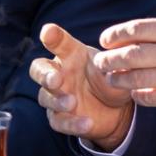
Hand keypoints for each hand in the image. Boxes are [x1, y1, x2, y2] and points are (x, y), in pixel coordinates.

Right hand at [30, 23, 134, 150]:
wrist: (117, 110)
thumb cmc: (109, 80)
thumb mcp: (113, 68)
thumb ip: (109, 64)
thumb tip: (110, 59)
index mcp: (70, 55)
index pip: (58, 43)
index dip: (51, 37)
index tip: (48, 32)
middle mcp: (59, 74)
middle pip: (39, 70)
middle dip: (44, 75)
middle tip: (56, 80)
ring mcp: (56, 97)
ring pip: (45, 97)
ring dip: (57, 100)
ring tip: (72, 103)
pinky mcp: (60, 118)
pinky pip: (59, 122)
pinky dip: (71, 124)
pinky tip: (86, 123)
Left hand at [93, 18, 155, 109]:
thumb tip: (132, 31)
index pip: (136, 29)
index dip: (116, 34)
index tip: (104, 39)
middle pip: (131, 55)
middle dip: (110, 59)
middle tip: (100, 63)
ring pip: (136, 78)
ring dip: (119, 79)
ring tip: (112, 79)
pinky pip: (148, 97)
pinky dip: (137, 95)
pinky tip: (134, 92)